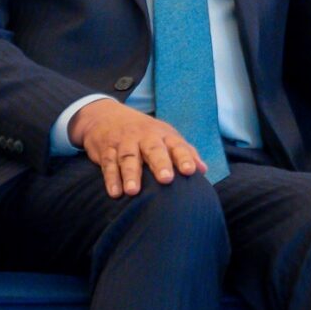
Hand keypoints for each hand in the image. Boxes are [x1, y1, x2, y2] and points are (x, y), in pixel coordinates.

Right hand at [72, 99, 203, 197]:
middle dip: (160, 164)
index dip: (184, 158)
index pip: (177, 145)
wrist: (106, 116)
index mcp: (164, 134)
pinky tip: (115, 193)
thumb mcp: (166, 136)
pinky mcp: (106, 150)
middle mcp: (145, 137)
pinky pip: (108, 164)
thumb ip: (185, 152)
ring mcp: (125, 142)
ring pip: (128, 157)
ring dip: (131, 174)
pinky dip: (111, 179)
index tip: (191, 171)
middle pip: (153, 149)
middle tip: (166, 179)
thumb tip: (203, 170)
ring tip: (133, 191)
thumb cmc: (144, 133)